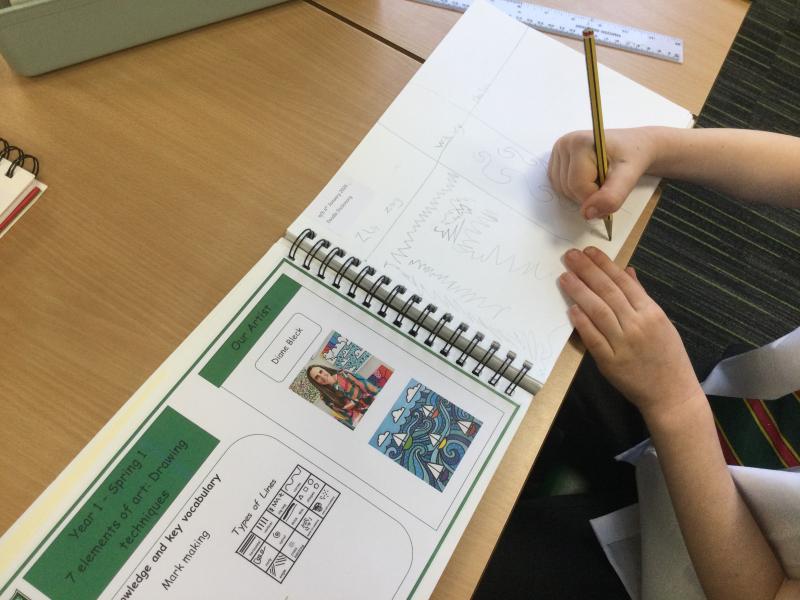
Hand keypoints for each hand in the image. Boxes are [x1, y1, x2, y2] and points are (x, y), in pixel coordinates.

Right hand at [548, 128, 656, 219]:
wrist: (635, 146)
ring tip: (599, 178)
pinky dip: (575, 191)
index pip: (578, 185)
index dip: (596, 195)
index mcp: (578, 143)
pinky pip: (560, 187)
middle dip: (589, 195)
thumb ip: (611, 197)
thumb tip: (587, 214)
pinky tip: (589, 179)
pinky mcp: (557, 160)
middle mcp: (564, 144)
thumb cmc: (633, 156)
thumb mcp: (629, 176)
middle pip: (568, 189)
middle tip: (608, 181)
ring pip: (562, 190)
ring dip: (582, 194)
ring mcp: (558, 152)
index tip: (612, 185)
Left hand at [559, 247, 702, 418]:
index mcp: (651, 312)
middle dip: (587, 271)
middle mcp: (637, 325)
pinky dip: (583, 323)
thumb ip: (641, 296)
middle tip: (570, 256)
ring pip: (598, 312)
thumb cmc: (668, 356)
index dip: (604, 265)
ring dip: (580, 292)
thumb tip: (627, 271)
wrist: (672, 393)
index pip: (623, 282)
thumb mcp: (662, 321)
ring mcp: (624, 344)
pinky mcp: (611, 362)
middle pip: (608, 292)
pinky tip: (571, 308)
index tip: (588, 251)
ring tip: (565, 276)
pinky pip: (594, 339)